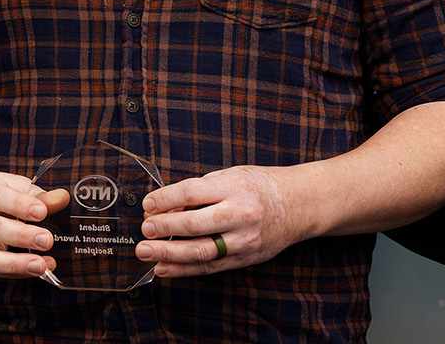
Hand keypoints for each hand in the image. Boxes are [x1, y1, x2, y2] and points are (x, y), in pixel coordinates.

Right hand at [0, 170, 71, 278]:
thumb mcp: (12, 186)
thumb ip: (37, 194)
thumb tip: (61, 199)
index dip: (19, 205)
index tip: (41, 211)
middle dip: (20, 236)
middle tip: (47, 240)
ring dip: (16, 263)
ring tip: (41, 265)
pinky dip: (18, 272)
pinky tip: (40, 268)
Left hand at [136, 166, 303, 277]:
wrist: (300, 204)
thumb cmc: (261, 186)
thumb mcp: (233, 174)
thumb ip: (202, 189)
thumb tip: (168, 205)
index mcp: (234, 187)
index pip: (192, 192)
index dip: (165, 199)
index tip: (147, 204)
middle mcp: (239, 214)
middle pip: (194, 224)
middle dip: (164, 227)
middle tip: (144, 230)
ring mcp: (243, 239)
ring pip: (200, 251)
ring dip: (169, 253)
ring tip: (146, 252)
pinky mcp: (244, 258)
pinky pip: (210, 267)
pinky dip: (184, 270)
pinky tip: (164, 268)